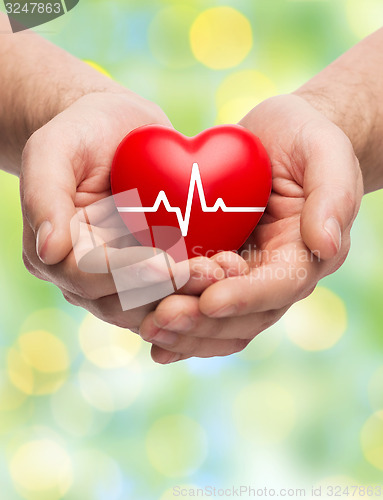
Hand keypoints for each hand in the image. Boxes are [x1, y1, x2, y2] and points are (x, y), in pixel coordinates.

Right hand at [20, 91, 224, 331]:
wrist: (118, 130)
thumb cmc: (80, 132)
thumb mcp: (52, 148)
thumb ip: (43, 194)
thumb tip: (48, 250)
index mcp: (56, 253)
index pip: (88, 276)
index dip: (125, 274)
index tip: (164, 264)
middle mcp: (88, 275)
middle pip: (124, 300)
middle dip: (168, 290)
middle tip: (211, 274)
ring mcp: (124, 275)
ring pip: (155, 301)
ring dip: (192, 293)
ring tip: (226, 271)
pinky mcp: (155, 266)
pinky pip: (176, 285)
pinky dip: (202, 281)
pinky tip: (231, 266)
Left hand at [139, 94, 363, 362]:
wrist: (278, 139)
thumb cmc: (306, 139)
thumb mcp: (326, 154)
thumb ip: (333, 196)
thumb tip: (327, 245)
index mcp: (303, 254)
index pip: (279, 287)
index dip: (245, 297)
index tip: (210, 301)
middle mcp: (274, 275)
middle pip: (244, 317)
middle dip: (203, 322)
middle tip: (160, 319)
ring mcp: (244, 275)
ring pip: (219, 322)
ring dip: (185, 332)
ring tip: (147, 328)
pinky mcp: (217, 267)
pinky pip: (199, 304)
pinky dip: (180, 325)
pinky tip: (148, 331)